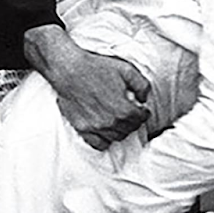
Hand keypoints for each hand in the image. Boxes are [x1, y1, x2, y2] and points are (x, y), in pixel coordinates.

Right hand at [24, 27, 149, 148]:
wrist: (69, 70)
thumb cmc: (96, 68)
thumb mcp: (126, 70)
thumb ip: (142, 85)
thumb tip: (144, 98)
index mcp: (124, 109)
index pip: (141, 119)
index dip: (144, 113)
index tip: (142, 110)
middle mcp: (111, 122)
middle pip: (130, 129)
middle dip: (133, 121)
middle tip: (131, 114)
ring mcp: (96, 127)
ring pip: (116, 137)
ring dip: (121, 130)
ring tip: (119, 120)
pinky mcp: (83, 128)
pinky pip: (98, 144)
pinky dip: (105, 140)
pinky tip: (106, 131)